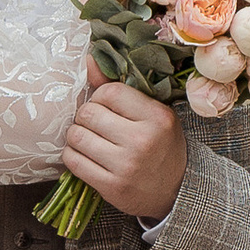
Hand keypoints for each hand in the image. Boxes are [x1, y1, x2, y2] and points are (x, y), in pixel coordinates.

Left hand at [59, 79, 189, 223]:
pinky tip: (86, 155)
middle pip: (88, 114)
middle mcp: (142, 141)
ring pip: (76, 136)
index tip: (105, 107)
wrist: (176, 190)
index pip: (109, 92)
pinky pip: (73, 161)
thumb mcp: (151, 113)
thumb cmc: (160, 145)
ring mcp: (126, 166)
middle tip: (95, 124)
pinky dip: (73, 155)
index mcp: (157, 117)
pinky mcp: (111, 187)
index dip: (99, 97)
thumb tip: (88, 60)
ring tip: (90, 139)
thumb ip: (119, 88)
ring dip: (77, 136)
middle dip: (86, 117)